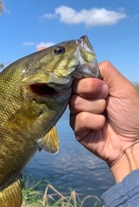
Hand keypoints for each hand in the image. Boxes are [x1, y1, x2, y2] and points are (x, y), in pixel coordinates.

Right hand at [69, 61, 138, 182]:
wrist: (134, 141)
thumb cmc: (132, 114)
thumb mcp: (123, 87)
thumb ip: (106, 71)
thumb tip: (86, 64)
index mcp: (94, 88)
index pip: (79, 76)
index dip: (86, 80)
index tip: (102, 86)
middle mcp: (85, 99)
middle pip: (74, 88)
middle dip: (92, 92)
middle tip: (106, 99)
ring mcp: (80, 114)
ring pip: (75, 103)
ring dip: (95, 108)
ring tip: (106, 116)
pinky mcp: (78, 130)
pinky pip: (78, 119)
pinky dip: (93, 122)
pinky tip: (101, 127)